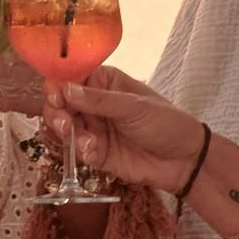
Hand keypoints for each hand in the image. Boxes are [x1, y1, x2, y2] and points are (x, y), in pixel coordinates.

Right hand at [44, 67, 204, 192]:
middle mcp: (93, 104)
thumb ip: (99, 100)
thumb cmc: (165, 123)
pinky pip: (76, 151)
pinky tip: (93, 152)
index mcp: (103, 82)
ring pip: (63, 128)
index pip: (71, 78)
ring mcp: (93, 129)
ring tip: (81, 138)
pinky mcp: (95, 153)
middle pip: (60, 104)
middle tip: (65, 123)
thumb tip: (65, 89)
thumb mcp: (134, 107)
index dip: (58, 84)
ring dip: (66, 133)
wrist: (184, 161)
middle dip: (57, 113)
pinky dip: (80, 151)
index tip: (54, 94)